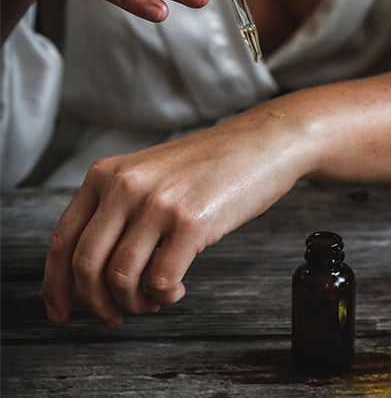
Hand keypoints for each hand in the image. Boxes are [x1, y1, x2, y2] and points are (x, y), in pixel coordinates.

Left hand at [42, 109, 312, 326]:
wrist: (263, 144)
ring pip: (120, 278)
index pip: (62, 240)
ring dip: (134, 303)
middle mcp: (124, 186)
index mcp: (106, 175)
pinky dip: (164, 296)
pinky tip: (177, 289)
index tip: (61, 311)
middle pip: (86, 265)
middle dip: (96, 304)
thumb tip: (97, 272)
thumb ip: (119, 208)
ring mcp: (157, 203)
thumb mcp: (150, 176)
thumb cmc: (212, 166)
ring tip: (154, 301)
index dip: (56, 285)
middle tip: (115, 318)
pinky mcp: (191, 222)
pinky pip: (160, 280)